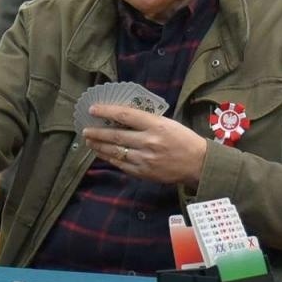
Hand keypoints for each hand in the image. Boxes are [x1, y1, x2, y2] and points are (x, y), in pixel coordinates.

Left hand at [82, 105, 208, 187]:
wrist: (197, 163)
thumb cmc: (183, 139)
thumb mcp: (167, 123)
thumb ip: (146, 121)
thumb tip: (122, 117)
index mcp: (156, 125)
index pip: (125, 115)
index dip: (106, 111)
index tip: (93, 109)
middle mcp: (148, 141)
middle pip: (115, 135)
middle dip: (97, 132)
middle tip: (85, 130)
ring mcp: (144, 158)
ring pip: (115, 151)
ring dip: (99, 146)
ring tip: (89, 141)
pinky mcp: (143, 172)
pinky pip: (121, 164)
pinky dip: (109, 158)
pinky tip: (101, 153)